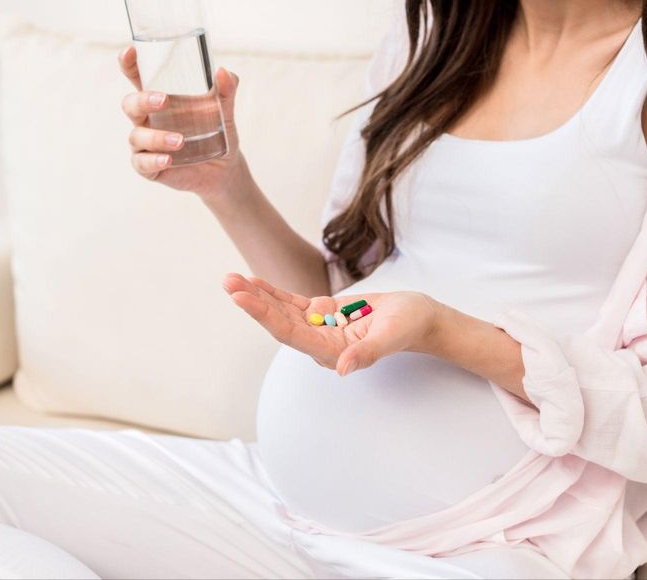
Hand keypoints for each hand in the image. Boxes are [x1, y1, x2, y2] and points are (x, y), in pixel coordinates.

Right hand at [118, 45, 247, 200]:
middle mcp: (147, 119)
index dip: (128, 64)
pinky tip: (168, 159)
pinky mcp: (150, 167)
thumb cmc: (217, 132)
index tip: (130, 51)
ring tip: (181, 141)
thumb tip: (223, 72)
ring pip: (136, 136)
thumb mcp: (224, 110)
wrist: (224, 168)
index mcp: (159, 98)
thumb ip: (225, 90)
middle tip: (164, 100)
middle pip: (130, 104)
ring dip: (156, 137)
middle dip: (142, 100)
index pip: (137, 77)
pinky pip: (142, 163)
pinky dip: (153, 160)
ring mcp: (145, 143)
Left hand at [222, 272, 440, 375]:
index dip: (264, 315)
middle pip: (278, 321)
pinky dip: (272, 293)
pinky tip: (253, 282)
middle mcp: (319, 342)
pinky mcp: (323, 313)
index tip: (242, 298)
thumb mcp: (391, 336)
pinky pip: (292, 303)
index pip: (290, 333)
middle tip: (228, 282)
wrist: (419, 318)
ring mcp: (319, 327)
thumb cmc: (408, 327)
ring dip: (257, 296)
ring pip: (280, 311)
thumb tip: (342, 368)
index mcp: (331, 351)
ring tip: (231, 278)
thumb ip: (367, 353)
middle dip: (253, 302)